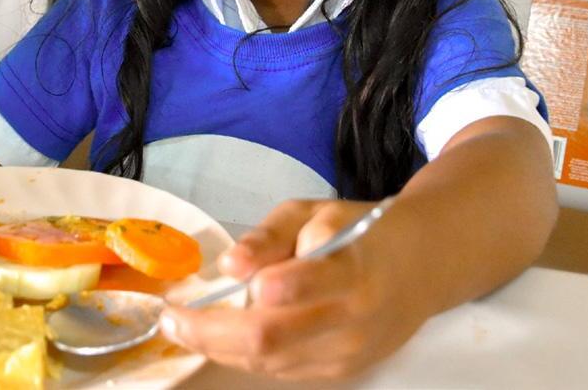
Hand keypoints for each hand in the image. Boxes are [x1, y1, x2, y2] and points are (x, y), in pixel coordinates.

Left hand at [159, 198, 429, 381]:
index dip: (253, 290)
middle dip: (210, 333)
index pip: (301, 286)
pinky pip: (280, 370)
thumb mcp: (313, 213)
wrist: (418, 269)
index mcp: (350, 269)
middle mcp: (351, 321)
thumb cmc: (358, 230)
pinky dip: (242, 356)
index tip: (203, 287)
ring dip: (218, 348)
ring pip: (269, 363)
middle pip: (271, 339)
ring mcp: (347, 356)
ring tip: (181, 325)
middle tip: (169, 316)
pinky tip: (217, 336)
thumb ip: (270, 236)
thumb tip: (230, 265)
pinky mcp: (341, 374)